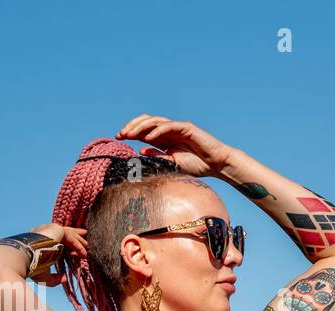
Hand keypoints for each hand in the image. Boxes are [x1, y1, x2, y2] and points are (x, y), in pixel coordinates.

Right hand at [30, 224, 88, 286]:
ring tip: (88, 247)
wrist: (23, 258)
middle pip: (64, 232)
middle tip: (85, 239)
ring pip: (69, 233)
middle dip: (76, 235)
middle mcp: (44, 232)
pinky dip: (78, 245)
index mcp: (40, 240)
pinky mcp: (55, 229)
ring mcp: (50, 229)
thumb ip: (54, 279)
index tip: (76, 253)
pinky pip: (70, 237)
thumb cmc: (30, 267)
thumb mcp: (43, 275)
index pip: (56, 239)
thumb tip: (64, 278)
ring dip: (79, 241)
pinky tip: (84, 253)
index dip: (68, 245)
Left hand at [116, 115, 233, 177]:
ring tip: (130, 134)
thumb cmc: (197, 165)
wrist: (217, 164)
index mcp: (165, 137)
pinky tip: (148, 139)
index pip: (144, 129)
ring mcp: (178, 127)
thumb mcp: (173, 164)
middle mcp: (169, 129)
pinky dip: (157, 131)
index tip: (118, 138)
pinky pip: (168, 126)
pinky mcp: (187, 127)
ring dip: (141, 126)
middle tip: (121, 134)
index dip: (130, 131)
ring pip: (155, 121)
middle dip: (132, 126)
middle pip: (146, 121)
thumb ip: (158, 157)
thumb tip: (141, 150)